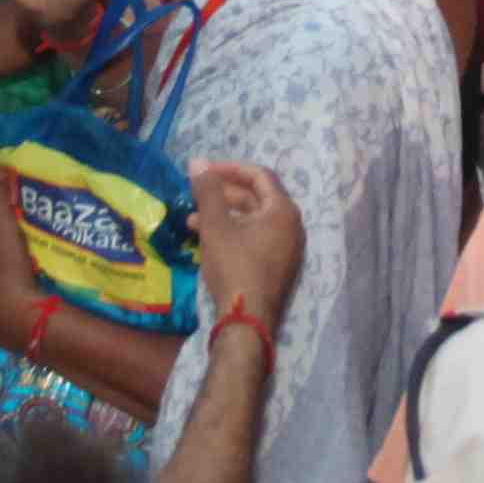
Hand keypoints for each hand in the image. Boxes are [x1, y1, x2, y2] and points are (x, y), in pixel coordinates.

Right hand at [188, 161, 307, 329]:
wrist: (248, 321)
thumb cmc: (234, 266)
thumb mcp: (216, 226)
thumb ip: (207, 192)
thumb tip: (198, 162)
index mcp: (283, 211)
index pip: (259, 175)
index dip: (230, 168)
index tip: (204, 171)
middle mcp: (292, 226)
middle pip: (256, 198)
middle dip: (223, 195)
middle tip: (195, 195)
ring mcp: (287, 249)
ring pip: (253, 221)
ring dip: (223, 217)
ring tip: (191, 222)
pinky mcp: (278, 267)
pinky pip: (256, 239)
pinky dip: (233, 234)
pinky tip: (207, 242)